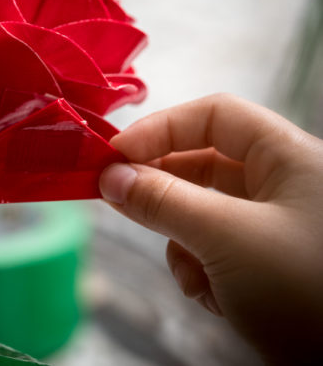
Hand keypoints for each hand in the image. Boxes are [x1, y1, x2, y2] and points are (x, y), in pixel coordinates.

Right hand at [99, 93, 322, 362]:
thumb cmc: (306, 291)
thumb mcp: (225, 238)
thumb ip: (163, 201)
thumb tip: (110, 177)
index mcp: (289, 158)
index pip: (214, 116)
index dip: (162, 127)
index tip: (115, 154)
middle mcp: (283, 186)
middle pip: (204, 164)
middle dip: (163, 187)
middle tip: (118, 198)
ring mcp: (274, 229)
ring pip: (203, 212)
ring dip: (182, 241)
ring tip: (191, 271)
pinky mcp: (265, 266)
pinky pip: (214, 251)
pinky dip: (201, 271)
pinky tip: (213, 296)